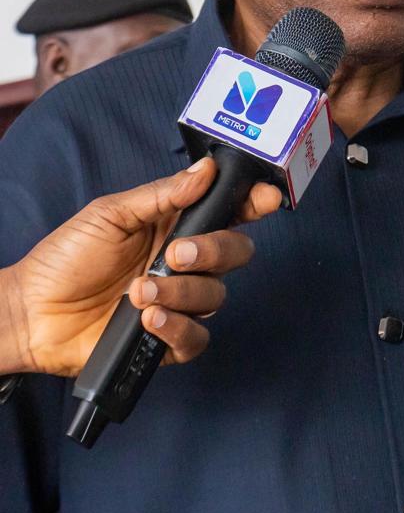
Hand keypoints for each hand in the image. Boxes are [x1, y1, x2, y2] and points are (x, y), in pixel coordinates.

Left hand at [1, 158, 280, 376]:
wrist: (31, 312)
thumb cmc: (65, 258)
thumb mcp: (111, 214)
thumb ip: (162, 195)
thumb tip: (205, 170)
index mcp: (174, 227)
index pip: (227, 213)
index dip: (252, 204)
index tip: (263, 198)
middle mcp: (183, 264)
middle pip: (235, 253)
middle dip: (213, 251)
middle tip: (176, 253)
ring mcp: (178, 302)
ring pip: (216, 297)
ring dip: (181, 291)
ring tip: (139, 291)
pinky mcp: (166, 341)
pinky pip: (197, 339)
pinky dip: (178, 327)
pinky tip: (150, 319)